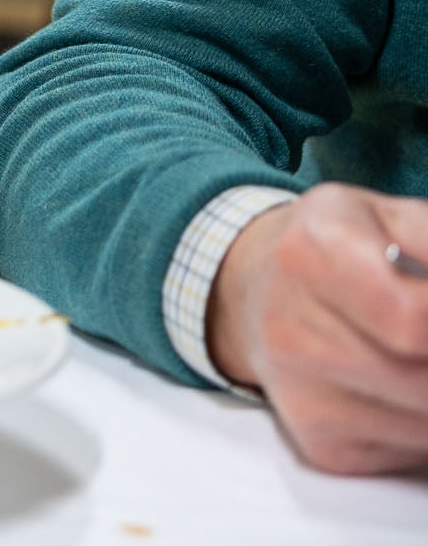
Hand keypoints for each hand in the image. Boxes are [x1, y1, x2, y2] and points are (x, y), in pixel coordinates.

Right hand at [206, 182, 427, 473]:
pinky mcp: (321, 443)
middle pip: (424, 379)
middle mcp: (292, 333)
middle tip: (427, 338)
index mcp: (308, 254)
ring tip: (418, 354)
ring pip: (425, 420)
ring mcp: (302, 395)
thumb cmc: (329, 251)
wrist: (250, 293)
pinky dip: (421, 420)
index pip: (413, 319)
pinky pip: (409, 447)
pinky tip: (401, 386)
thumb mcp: (380, 214)